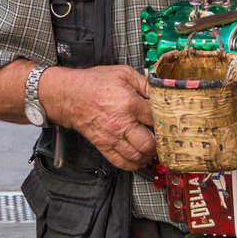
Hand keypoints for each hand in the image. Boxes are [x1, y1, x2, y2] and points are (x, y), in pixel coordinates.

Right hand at [39, 65, 156, 170]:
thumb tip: (160, 93)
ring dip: (148, 155)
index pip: (156, 119)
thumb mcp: (123, 73)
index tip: (167, 121)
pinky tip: (139, 158)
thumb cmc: (95, 83)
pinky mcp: (103, 145)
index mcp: (129, 103)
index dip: (165, 121)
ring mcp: (112, 137)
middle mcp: (121, 123)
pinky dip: (134, 164)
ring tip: (152, 148)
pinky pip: (122, 162)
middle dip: (159, 142)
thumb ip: (144, 83)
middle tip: (161, 138)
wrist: (69, 95)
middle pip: (149, 143)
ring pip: (137, 156)